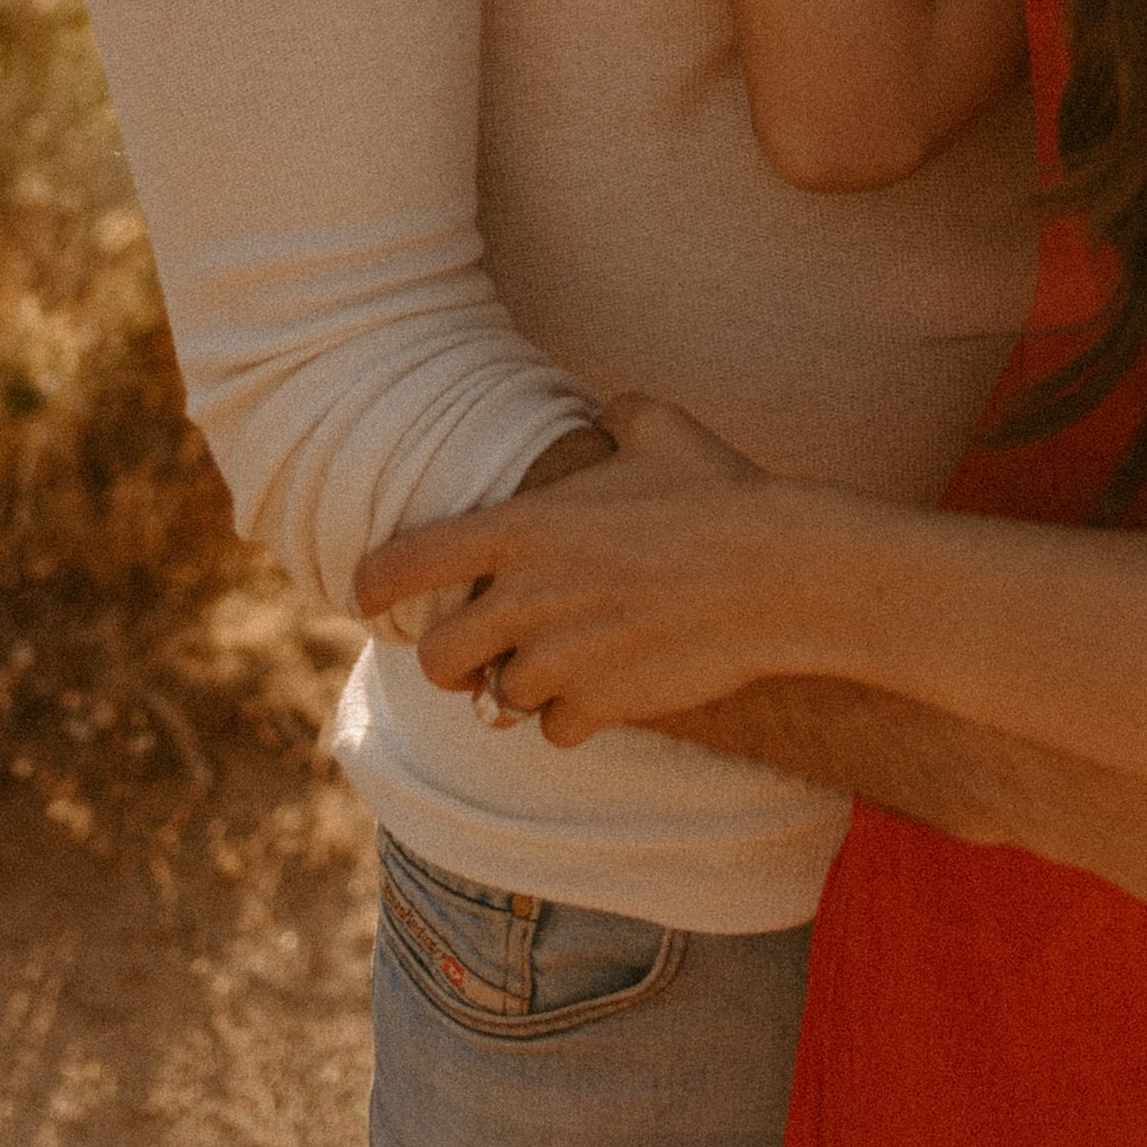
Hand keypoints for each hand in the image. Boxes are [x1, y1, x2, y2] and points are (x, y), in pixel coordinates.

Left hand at [353, 394, 789, 747]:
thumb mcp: (658, 423)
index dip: (376, 583)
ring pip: (498, 701)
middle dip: (452, 659)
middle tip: (479, 650)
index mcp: (524, 528)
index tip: (367, 595)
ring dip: (522, 687)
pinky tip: (607, 687)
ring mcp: (560, 661)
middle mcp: (527, 600)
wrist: (779, 572)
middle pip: (438, 659)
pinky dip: (572, 716)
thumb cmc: (720, 489)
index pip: (407, 562)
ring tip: (564, 662)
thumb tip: (600, 417)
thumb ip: (610, 415)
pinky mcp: (600, 706)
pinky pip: (554, 731)